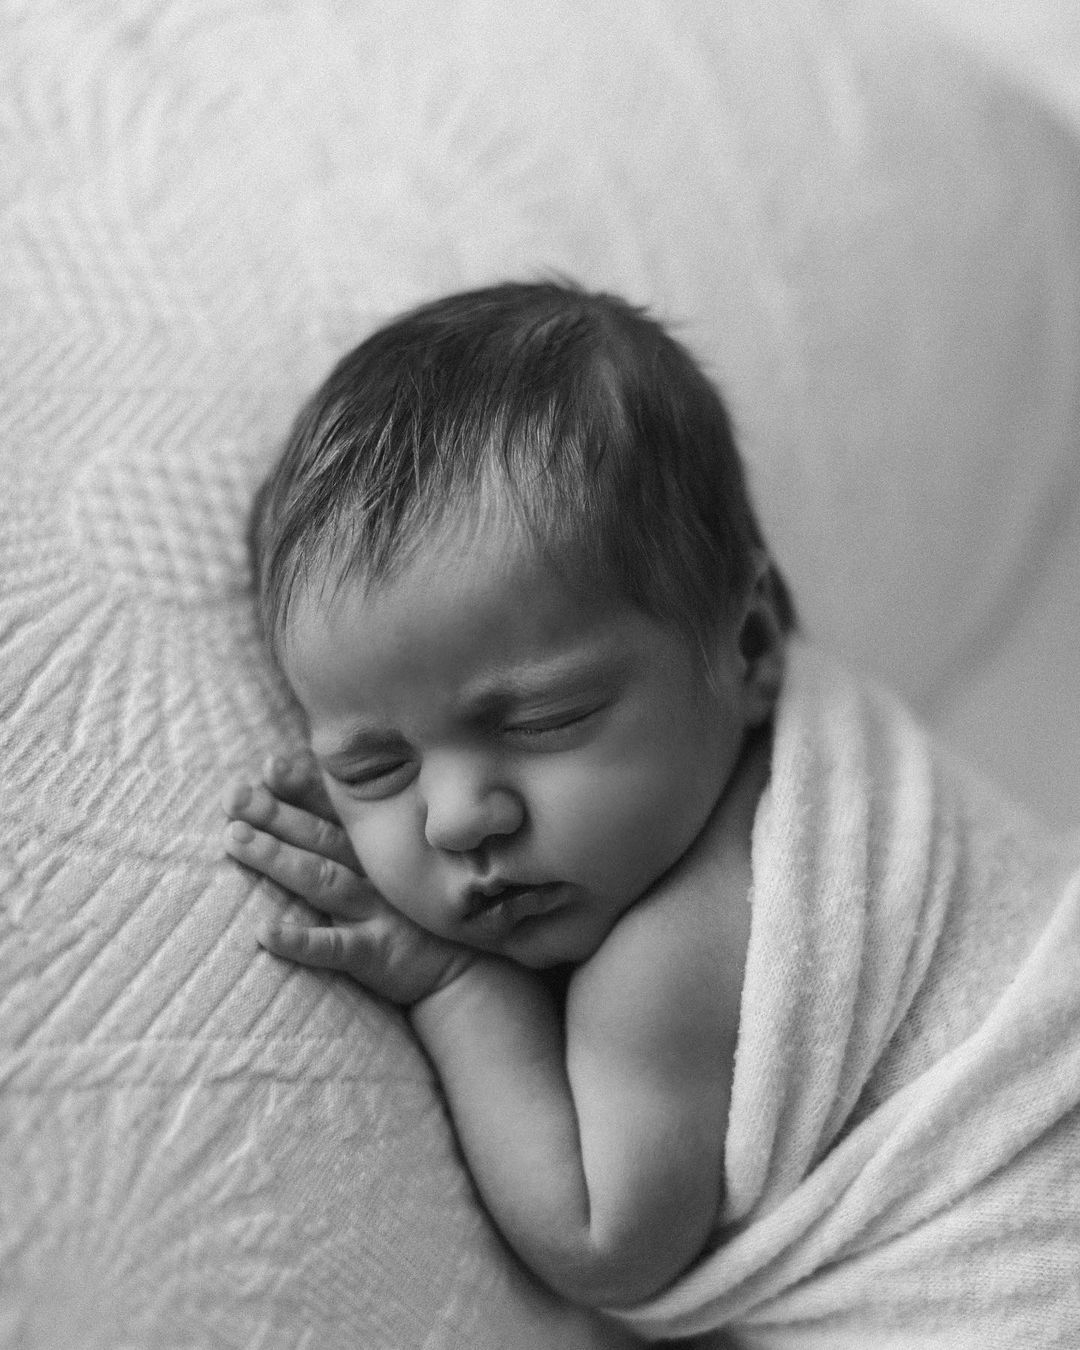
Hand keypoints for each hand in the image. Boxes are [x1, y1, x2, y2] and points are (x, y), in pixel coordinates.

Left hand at [221, 750, 475, 1005]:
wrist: (468, 972)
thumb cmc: (423, 917)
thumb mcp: (403, 868)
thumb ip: (366, 839)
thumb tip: (319, 808)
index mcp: (378, 850)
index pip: (336, 809)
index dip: (303, 785)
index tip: (269, 766)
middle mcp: (375, 872)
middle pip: (320, 836)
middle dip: (276, 814)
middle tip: (234, 796)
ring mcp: (376, 910)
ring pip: (321, 879)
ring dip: (278, 858)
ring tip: (235, 840)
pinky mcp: (376, 952)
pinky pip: (335, 947)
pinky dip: (300, 940)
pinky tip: (264, 934)